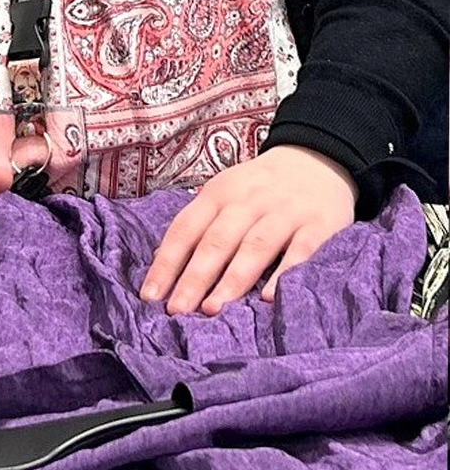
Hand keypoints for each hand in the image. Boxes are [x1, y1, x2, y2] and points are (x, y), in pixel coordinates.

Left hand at [140, 146, 355, 315]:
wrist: (317, 158)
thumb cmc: (260, 187)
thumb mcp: (224, 194)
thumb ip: (199, 226)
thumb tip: (160, 263)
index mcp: (218, 193)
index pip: (185, 229)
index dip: (166, 263)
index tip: (150, 296)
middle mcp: (248, 201)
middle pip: (216, 241)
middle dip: (194, 278)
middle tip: (177, 310)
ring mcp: (284, 212)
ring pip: (254, 246)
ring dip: (231, 279)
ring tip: (212, 309)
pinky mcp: (318, 224)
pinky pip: (301, 250)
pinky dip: (284, 274)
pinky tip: (270, 299)